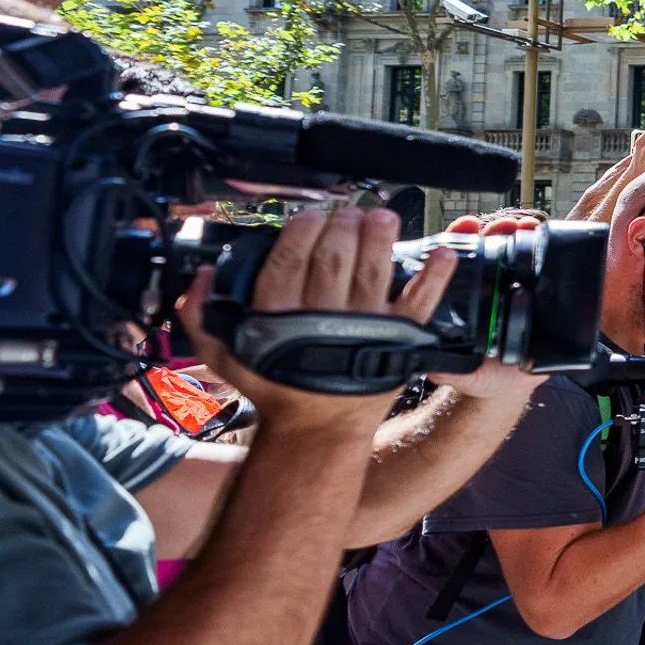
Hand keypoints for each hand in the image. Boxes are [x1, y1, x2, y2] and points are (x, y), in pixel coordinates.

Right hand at [177, 205, 453, 434]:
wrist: (317, 432)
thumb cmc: (273, 387)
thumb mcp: (225, 357)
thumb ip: (202, 316)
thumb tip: (200, 274)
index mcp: (277, 322)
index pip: (289, 261)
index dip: (302, 231)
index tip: (312, 215)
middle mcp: (321, 322)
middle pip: (334, 260)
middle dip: (343, 227)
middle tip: (348, 212)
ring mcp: (364, 332)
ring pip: (372, 273)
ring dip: (380, 238)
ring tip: (382, 216)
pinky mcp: (399, 342)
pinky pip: (420, 304)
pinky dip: (434, 278)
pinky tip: (444, 253)